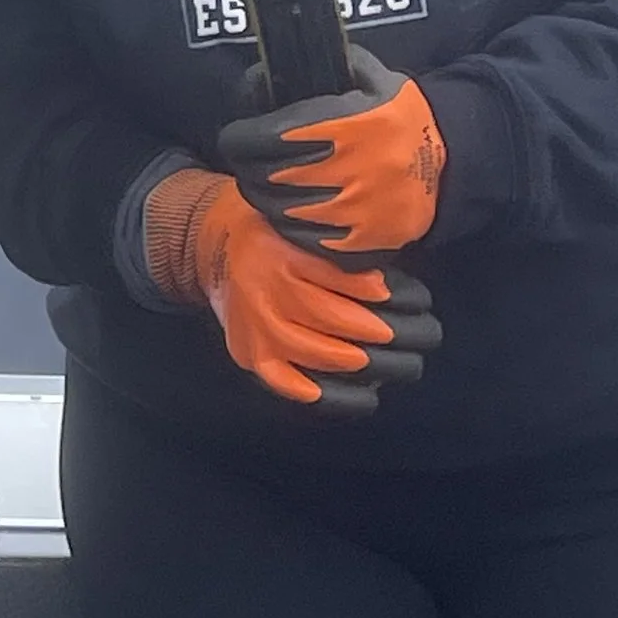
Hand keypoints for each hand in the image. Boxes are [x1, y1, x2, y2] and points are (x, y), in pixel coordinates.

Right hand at [143, 168, 438, 412]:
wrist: (214, 247)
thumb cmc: (273, 232)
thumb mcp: (300, 224)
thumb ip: (337, 246)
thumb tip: (389, 277)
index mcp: (279, 250)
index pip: (332, 275)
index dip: (371, 290)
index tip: (403, 297)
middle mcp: (262, 288)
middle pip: (323, 316)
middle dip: (370, 330)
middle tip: (403, 336)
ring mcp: (253, 325)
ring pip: (307, 350)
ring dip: (349, 359)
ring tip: (382, 363)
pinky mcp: (248, 352)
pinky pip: (282, 380)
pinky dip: (313, 391)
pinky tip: (348, 393)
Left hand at [221, 54, 446, 253]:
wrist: (452, 168)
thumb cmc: (402, 119)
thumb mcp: (372, 79)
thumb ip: (323, 68)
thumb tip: (266, 76)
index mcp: (350, 126)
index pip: (269, 137)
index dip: (240, 138)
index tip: (234, 135)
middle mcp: (350, 171)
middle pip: (266, 176)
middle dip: (246, 167)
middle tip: (244, 159)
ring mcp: (355, 213)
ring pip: (279, 211)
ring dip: (261, 196)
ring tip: (263, 182)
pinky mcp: (360, 244)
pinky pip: (303, 240)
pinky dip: (286, 225)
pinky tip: (287, 209)